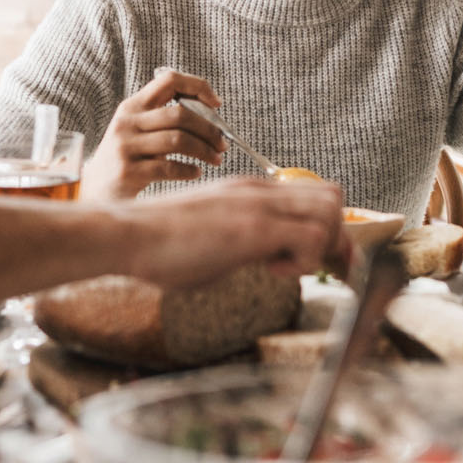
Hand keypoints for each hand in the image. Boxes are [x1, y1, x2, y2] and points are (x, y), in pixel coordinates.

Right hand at [82, 68, 228, 198]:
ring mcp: (126, 146)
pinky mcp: (128, 171)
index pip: (169, 80)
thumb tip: (211, 114)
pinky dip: (189, 170)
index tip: (216, 104)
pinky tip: (196, 172)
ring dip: (204, 150)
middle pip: (179, 114)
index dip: (197, 86)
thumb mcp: (138, 129)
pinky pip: (168, 168)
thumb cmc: (128, 157)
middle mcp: (127, 122)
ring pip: (178, 140)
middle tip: (223, 143)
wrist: (95, 188)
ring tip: (216, 158)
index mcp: (133, 105)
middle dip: (209, 129)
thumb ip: (165, 118)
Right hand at [119, 174, 345, 287]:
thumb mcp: (215, 234)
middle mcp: (261, 192)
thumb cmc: (161, 244)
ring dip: (320, 248)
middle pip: (333, 199)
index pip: (314, 195)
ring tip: (283, 267)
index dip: (326, 230)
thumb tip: (268, 256)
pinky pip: (312, 238)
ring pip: (330, 213)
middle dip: (334, 240)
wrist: (128, 235)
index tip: (314, 261)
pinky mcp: (252, 228)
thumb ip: (246, 240)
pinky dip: (303, 261)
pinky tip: (270, 270)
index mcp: (252, 192)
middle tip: (307, 267)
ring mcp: (258, 206)